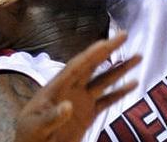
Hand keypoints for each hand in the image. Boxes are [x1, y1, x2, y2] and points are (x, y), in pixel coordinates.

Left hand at [15, 32, 140, 141]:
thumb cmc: (29, 136)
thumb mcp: (36, 127)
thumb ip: (52, 117)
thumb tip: (68, 105)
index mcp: (57, 87)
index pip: (78, 66)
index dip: (93, 52)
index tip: (107, 40)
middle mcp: (71, 89)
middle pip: (92, 66)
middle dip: (108, 50)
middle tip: (124, 35)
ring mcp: (81, 101)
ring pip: (104, 81)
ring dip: (120, 69)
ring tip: (138, 57)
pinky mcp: (87, 114)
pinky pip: (107, 101)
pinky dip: (120, 92)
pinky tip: (133, 84)